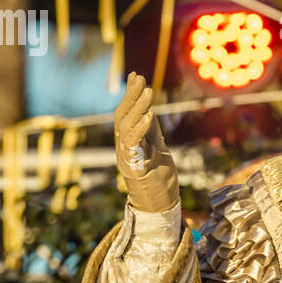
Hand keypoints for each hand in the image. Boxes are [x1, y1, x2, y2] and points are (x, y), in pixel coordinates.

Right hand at [114, 72, 179, 212]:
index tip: (136, 75)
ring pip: (126, 128)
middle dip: (131, 96)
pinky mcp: (134, 168)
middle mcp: (123, 148)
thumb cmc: (158, 179)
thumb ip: (152, 130)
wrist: (159, 207)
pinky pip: (133, 145)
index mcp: (128, 142)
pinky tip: (149, 115)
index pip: (125, 113)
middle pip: (122, 117)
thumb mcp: (157, 148)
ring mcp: (126, 158)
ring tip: (148, 91)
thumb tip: (149, 109)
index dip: (130, 94)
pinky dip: (141, 129)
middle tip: (140, 78)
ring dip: (137, 108)